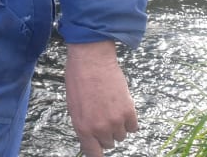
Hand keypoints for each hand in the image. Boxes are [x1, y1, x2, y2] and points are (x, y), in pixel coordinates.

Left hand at [65, 41, 137, 156]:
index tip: (98, 148)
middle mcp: (100, 128)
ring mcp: (116, 121)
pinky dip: (129, 120)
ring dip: (117, 126)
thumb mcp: (74, 106)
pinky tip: (121, 108)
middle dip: (105, 133)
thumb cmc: (78, 79)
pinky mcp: (129, 111)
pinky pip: (133, 127)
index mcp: (83, 128)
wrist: (92, 60)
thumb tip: (91, 137)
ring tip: (110, 108)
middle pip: (108, 144)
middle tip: (102, 116)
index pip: (93, 154)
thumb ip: (84, 125)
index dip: (96, 151)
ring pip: (121, 136)